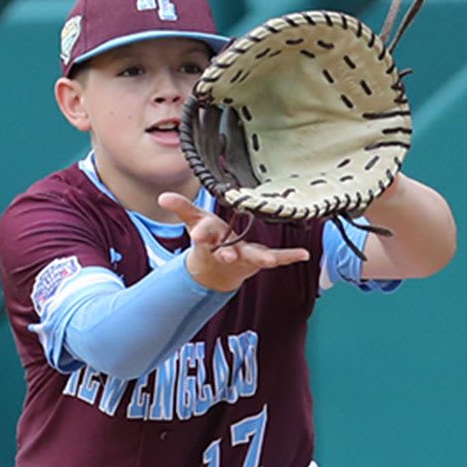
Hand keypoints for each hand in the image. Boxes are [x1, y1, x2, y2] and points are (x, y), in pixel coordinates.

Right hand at [160, 192, 311, 293]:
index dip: (202, 234)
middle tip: (225, 254)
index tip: (199, 235)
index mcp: (210, 240)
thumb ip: (182, 208)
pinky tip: (304, 254)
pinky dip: (289, 256)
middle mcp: (226, 251)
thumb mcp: (194, 220)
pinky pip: (276, 258)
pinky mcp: (259, 259)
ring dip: (260, 259)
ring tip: (269, 260)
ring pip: (251, 258)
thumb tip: (162, 197)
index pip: (204, 235)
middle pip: (225, 252)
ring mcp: (244, 257)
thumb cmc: (210, 239)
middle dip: (225, 253)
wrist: (218, 270)